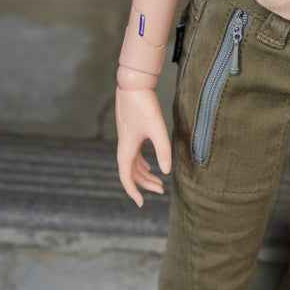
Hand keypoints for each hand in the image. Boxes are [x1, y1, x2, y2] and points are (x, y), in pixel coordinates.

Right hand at [115, 85, 171, 207]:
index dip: (133, 192)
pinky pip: (135, 155)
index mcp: (126, 149)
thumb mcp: (158, 130)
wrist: (134, 85)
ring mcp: (127, 140)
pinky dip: (143, 164)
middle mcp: (124, 147)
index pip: (126, 177)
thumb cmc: (145, 106)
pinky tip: (153, 166)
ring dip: (145, 174)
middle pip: (132, 172)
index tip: (140, 204)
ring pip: (134, 164)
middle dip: (145, 184)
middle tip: (161, 190)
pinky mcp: (132, 133)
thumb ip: (163, 151)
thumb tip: (165, 172)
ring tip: (159, 182)